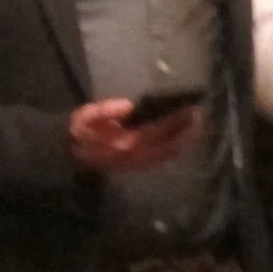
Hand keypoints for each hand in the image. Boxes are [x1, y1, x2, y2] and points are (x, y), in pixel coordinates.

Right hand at [70, 99, 202, 173]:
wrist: (73, 156)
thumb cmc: (81, 132)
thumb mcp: (87, 116)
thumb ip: (107, 110)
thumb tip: (129, 105)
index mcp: (127, 141)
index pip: (160, 129)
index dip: (178, 119)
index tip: (191, 107)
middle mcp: (138, 154)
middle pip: (171, 143)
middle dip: (188, 129)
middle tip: (199, 113)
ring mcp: (140, 162)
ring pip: (170, 153)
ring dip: (185, 139)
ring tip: (195, 124)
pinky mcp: (140, 165)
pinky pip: (164, 158)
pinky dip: (177, 147)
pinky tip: (182, 137)